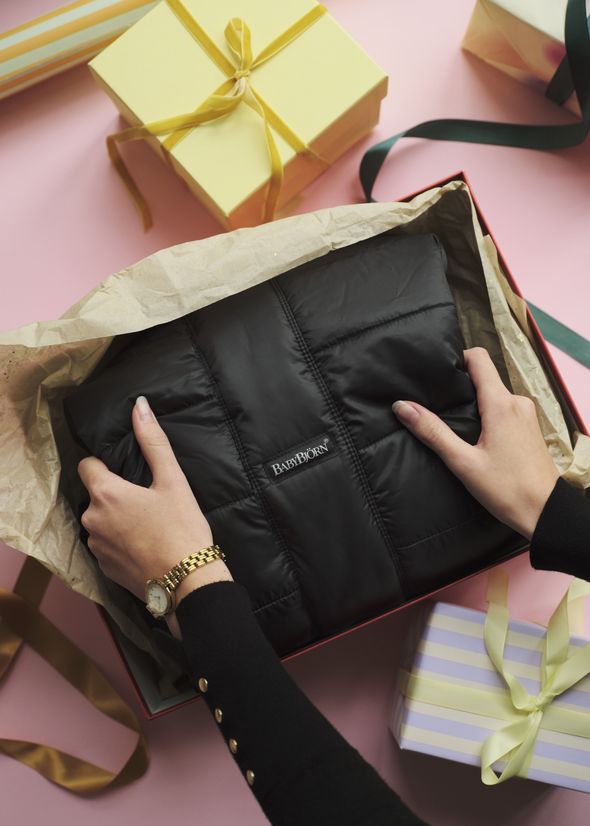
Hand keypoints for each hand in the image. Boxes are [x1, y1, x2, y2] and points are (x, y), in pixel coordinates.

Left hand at [78, 396, 231, 636]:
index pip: (87, 465)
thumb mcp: (173, 480)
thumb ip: (153, 441)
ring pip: (101, 521)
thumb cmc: (182, 528)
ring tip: (149, 525)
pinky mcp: (105, 569)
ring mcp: (96, 547)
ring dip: (117, 519)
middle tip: (149, 500)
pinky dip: (122, 543)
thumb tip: (140, 406)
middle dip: (116, 494)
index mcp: (105, 494)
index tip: (128, 472)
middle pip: (96, 495)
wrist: (188, 583)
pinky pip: (107, 546)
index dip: (106, 465)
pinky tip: (146, 545)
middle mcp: (92, 520)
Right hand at [392, 347, 559, 539]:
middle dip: (460, 387)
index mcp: (501, 404)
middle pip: (483, 377)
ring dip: (474, 404)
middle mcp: (517, 402)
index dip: (456, 359)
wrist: (545, 514)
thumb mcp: (463, 462)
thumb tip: (403, 406)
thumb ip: (433, 432)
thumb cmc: (507, 489)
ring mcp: (526, 414)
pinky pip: (504, 409)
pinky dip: (487, 416)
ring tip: (453, 423)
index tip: (437, 373)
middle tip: (436, 403)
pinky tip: (474, 437)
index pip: (478, 358)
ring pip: (493, 395)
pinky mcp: (529, 428)